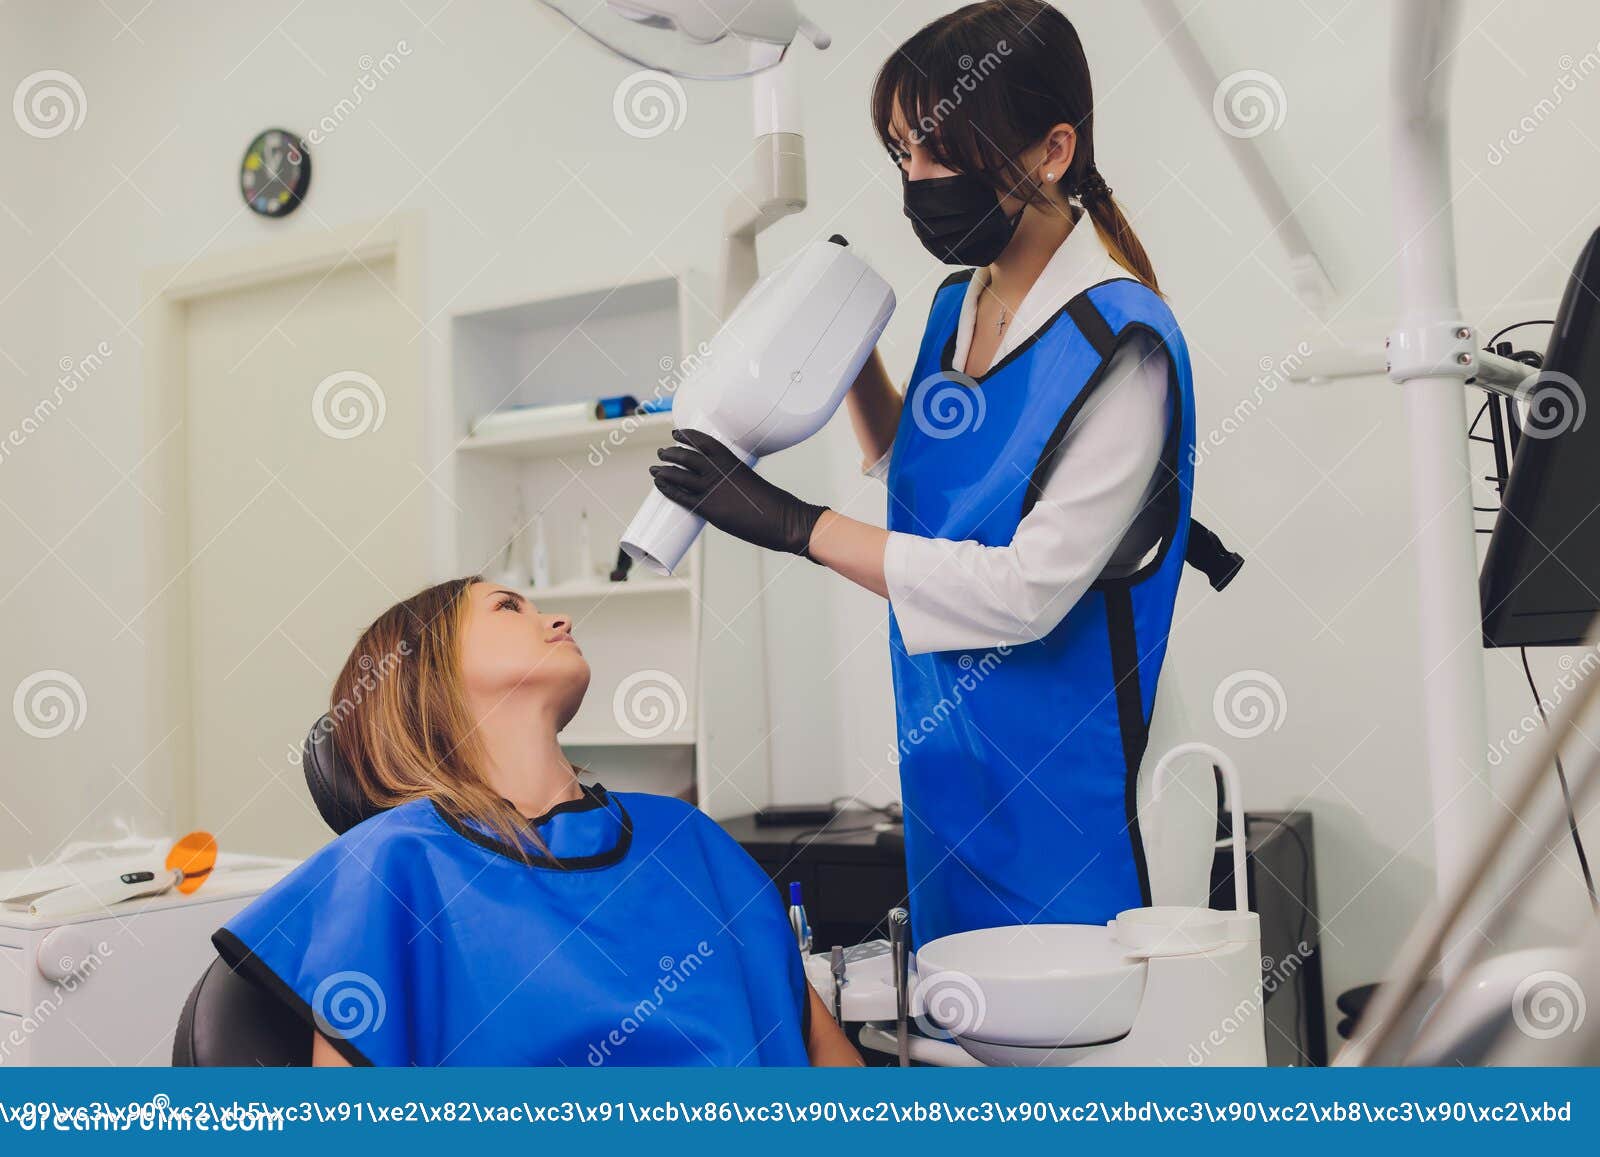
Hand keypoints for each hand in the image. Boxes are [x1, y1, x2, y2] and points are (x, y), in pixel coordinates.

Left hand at [651, 429, 826, 557]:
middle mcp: (718, 471)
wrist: (782, 519)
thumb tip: (721, 494)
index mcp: (732, 461)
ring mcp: (711, 489)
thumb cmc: (774, 504)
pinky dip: (668, 489)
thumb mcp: (752, 483)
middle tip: (662, 452)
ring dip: (664, 470)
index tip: (677, 433)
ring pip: (679, 474)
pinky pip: (680, 496)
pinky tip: (659, 485)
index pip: (703, 441)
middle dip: (671, 453)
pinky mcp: (708, 508)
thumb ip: (733, 484)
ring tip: (655, 468)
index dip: (687, 436)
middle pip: (686, 456)